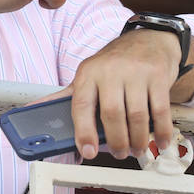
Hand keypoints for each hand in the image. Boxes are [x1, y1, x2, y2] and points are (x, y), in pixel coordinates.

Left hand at [62, 25, 184, 159]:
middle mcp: (110, 71)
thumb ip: (65, 96)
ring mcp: (136, 73)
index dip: (84, 133)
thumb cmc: (114, 64)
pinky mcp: (158, 76)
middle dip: (116, 141)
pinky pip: (160, 110)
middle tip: (119, 153)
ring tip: (136, 149)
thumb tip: (32, 110)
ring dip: (138, 140)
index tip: (88, 152)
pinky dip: (160, 130)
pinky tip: (159, 141)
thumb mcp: (88, 74)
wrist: (149, 39)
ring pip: (137, 116)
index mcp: (88, 73)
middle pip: (112, 114)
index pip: (81, 106)